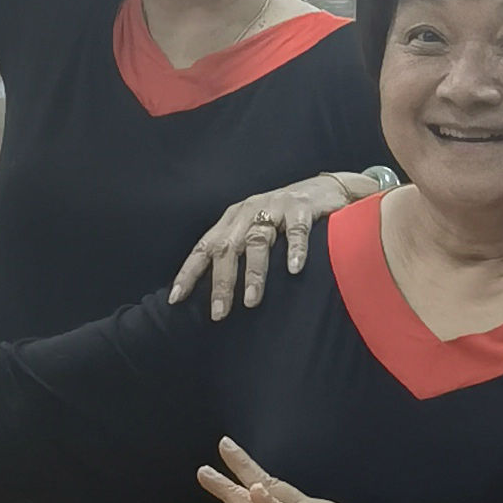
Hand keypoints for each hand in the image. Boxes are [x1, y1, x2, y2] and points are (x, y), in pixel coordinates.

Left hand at [170, 172, 374, 318]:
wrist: (326, 190)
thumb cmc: (286, 217)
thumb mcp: (256, 230)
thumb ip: (239, 252)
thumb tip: (219, 293)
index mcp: (232, 220)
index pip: (203, 246)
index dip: (189, 272)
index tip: (176, 298)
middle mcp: (248, 212)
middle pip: (227, 248)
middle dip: (222, 282)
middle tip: (219, 313)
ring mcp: (275, 208)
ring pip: (257, 241)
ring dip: (253, 272)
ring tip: (251, 301)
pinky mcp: (302, 207)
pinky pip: (296, 231)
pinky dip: (294, 249)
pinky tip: (294, 269)